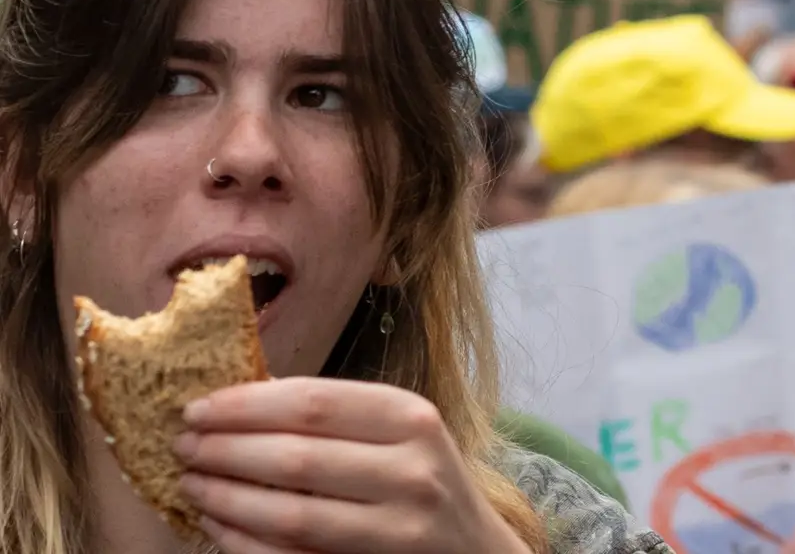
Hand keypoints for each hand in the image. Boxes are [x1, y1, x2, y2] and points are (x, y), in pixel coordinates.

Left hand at [178, 380, 515, 553]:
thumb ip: (338, 416)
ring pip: (289, 514)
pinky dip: (242, 542)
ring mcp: (395, 529)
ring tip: (190, 483)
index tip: (197, 407)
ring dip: (226, 498)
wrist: (471, 550)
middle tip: (182, 446)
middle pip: (295, 457)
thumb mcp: (400, 433)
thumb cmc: (421, 480)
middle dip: (225, 450)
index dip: (245, 405)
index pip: (313, 402)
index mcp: (412, 420)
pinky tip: (216, 525)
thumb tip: (243, 397)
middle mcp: (410, 471)